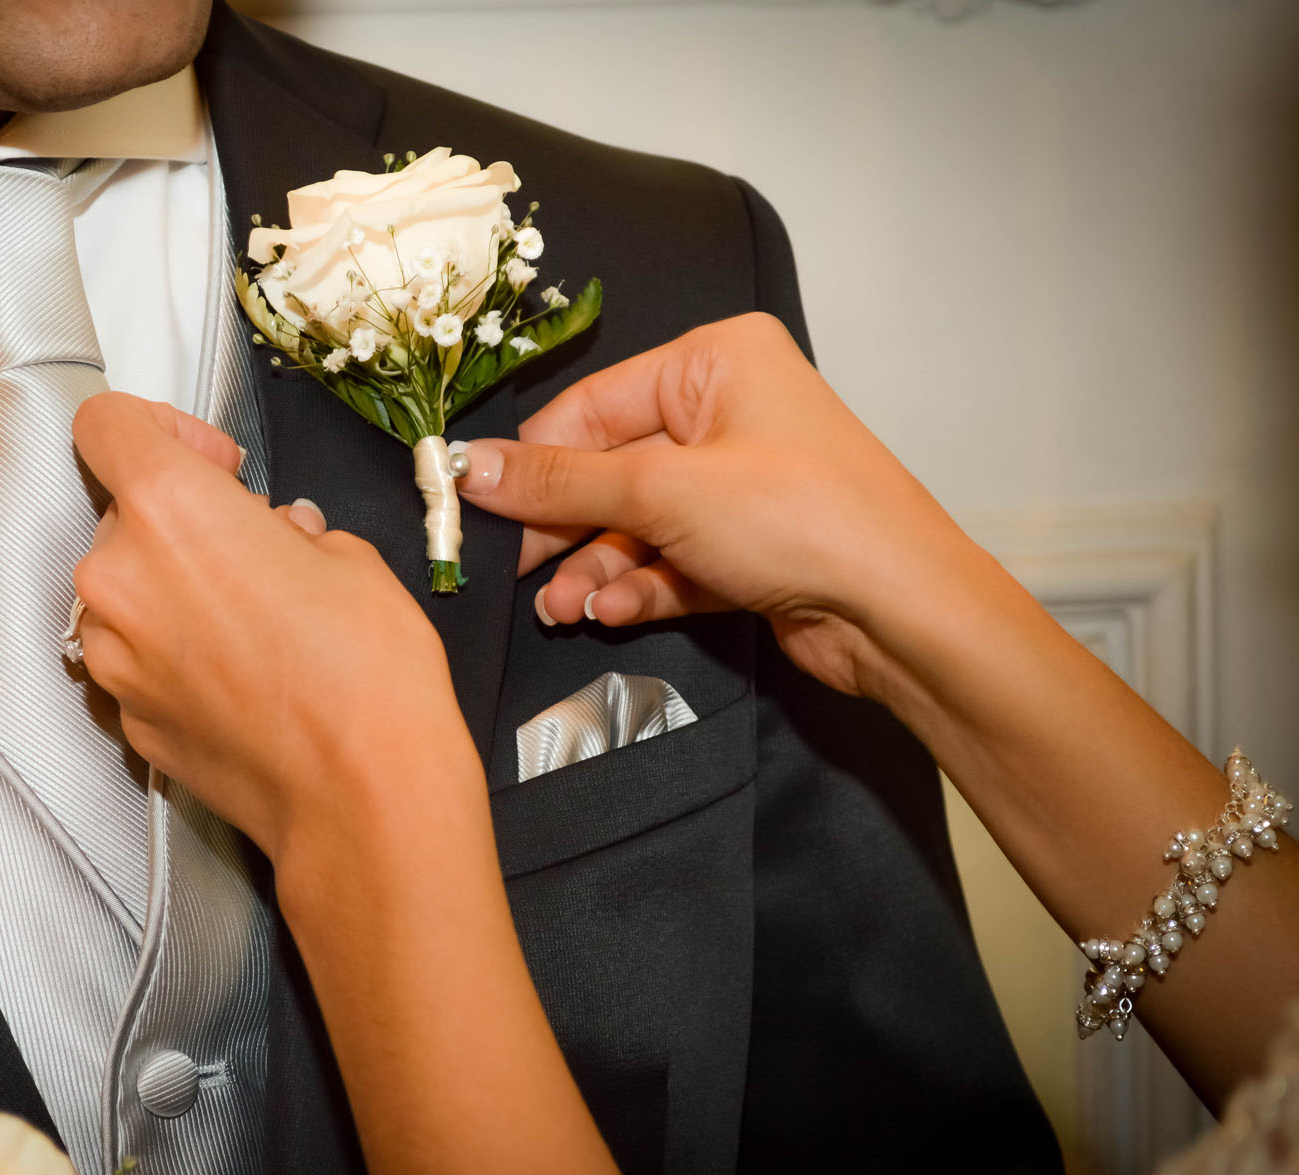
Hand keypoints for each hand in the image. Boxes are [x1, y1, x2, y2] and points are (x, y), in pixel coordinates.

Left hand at [70, 393, 485, 880]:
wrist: (363, 798)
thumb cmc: (366, 680)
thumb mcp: (348, 556)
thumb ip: (286, 528)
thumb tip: (276, 536)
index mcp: (168, 509)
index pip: (106, 425)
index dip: (162, 428)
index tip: (212, 462)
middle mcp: (120, 579)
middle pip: (123, 514)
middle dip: (184, 523)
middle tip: (256, 549)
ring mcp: (115, 656)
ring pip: (128, 592)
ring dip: (177, 591)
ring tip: (257, 621)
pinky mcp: (127, 717)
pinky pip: (140, 660)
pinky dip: (178, 655)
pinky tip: (244, 673)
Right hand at [453, 312, 979, 697]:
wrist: (903, 612)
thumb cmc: (803, 520)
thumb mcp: (663, 491)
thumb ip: (560, 481)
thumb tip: (470, 466)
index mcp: (714, 363)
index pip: (591, 407)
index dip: (531, 461)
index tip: (473, 507)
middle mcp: (728, 413)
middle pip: (609, 468)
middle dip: (563, 528)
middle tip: (515, 574)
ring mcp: (740, 484)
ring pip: (636, 523)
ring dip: (594, 567)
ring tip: (563, 611)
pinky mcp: (748, 548)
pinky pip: (670, 560)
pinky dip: (638, 586)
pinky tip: (612, 611)